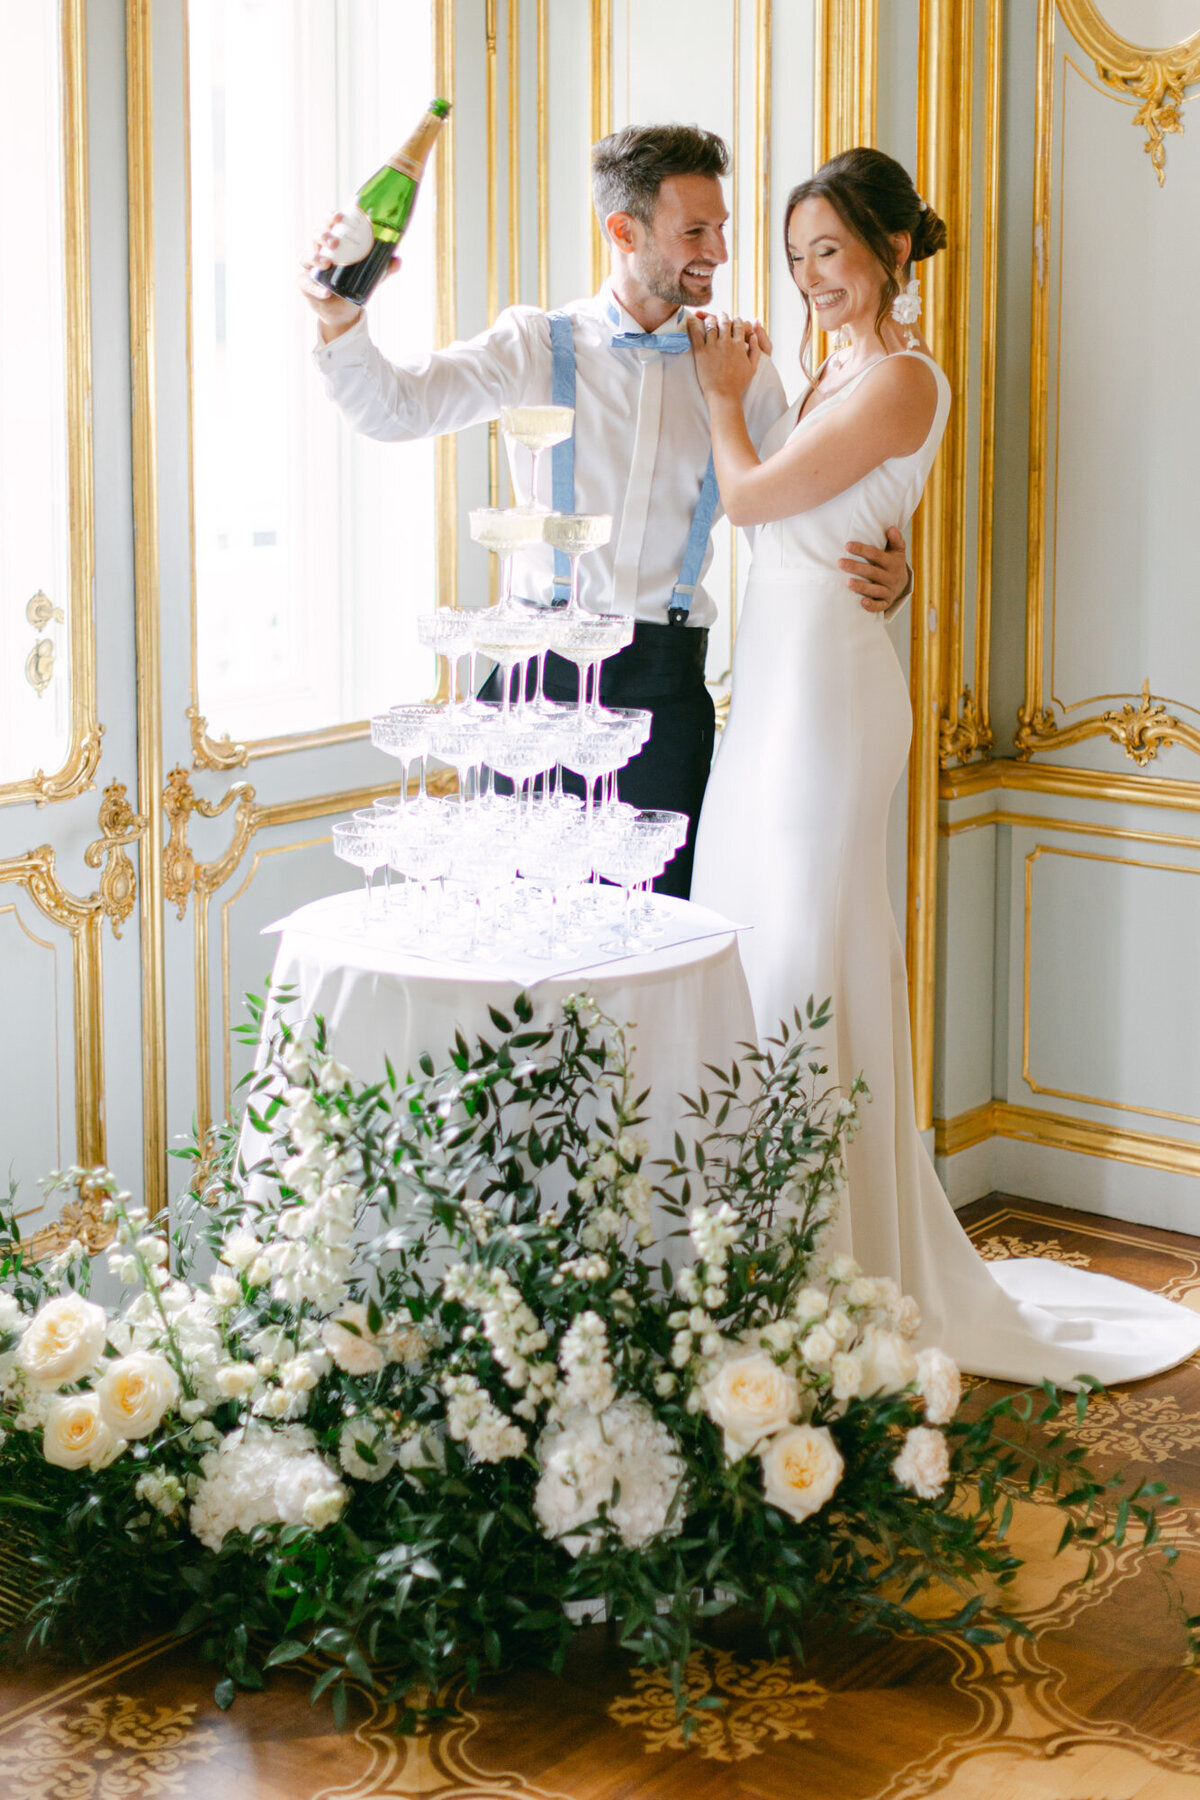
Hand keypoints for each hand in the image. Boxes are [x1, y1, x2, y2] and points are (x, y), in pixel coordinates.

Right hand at [299, 210, 399, 341]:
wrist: (343, 311)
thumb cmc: (354, 285)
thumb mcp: (371, 276)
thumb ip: (384, 268)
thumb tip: (397, 260)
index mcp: (333, 243)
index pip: (329, 224)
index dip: (331, 218)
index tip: (340, 217)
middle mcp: (319, 250)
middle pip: (315, 235)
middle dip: (324, 235)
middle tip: (335, 243)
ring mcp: (309, 267)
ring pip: (306, 256)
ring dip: (316, 257)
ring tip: (327, 264)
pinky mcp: (304, 284)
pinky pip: (306, 284)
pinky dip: (316, 288)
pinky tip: (326, 292)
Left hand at [686, 313, 759, 400]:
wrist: (723, 394)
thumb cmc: (738, 383)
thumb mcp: (752, 367)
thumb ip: (756, 349)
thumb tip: (754, 336)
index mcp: (739, 345)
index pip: (738, 325)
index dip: (737, 320)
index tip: (735, 320)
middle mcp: (726, 342)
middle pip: (725, 321)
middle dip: (723, 316)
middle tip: (721, 315)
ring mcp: (713, 346)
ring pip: (711, 324)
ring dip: (710, 319)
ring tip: (709, 318)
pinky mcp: (701, 351)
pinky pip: (696, 333)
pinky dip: (693, 324)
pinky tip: (690, 319)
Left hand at [838, 524, 910, 613]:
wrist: (902, 584)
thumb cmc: (893, 563)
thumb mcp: (898, 551)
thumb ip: (895, 539)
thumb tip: (891, 528)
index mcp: (893, 563)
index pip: (876, 555)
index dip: (862, 550)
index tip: (847, 546)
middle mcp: (892, 577)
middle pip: (872, 572)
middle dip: (855, 567)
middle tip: (840, 563)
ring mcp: (889, 591)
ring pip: (875, 589)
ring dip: (861, 586)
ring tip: (848, 582)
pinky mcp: (886, 603)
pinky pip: (879, 606)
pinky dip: (872, 605)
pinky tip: (862, 602)